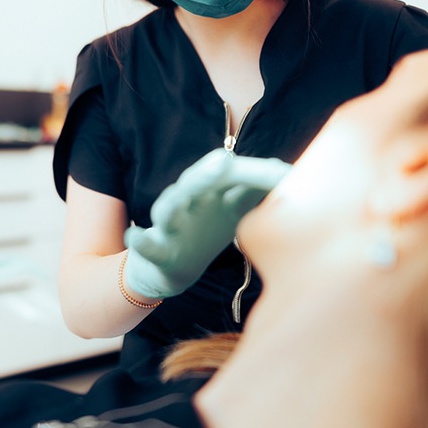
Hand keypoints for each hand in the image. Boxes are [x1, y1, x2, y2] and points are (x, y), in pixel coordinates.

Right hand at [124, 149, 290, 299]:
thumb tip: (291, 171)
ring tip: (180, 192)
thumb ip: (258, 190)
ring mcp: (170, 224)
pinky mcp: (156, 250)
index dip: (256, 173)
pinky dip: (140, 241)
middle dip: (209, 171)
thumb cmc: (207, 229)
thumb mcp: (236, 209)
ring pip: (168, 207)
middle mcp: (190, 201)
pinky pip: (147, 245)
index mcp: (213, 192)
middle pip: (198, 181)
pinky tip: (135, 237)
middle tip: (224, 161)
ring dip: (175, 198)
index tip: (286, 174)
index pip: (233, 175)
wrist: (172, 266)